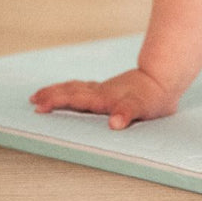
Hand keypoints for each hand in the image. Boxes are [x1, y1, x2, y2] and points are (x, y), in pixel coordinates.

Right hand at [29, 68, 178, 129]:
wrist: (167, 77)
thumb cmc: (156, 97)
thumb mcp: (144, 107)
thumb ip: (128, 113)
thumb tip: (115, 122)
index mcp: (104, 99)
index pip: (76, 99)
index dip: (58, 101)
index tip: (40, 105)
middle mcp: (102, 93)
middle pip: (73, 91)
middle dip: (52, 95)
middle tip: (33, 99)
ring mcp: (106, 90)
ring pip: (78, 88)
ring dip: (60, 91)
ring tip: (43, 95)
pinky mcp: (112, 90)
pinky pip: (87, 89)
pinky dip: (74, 91)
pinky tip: (72, 95)